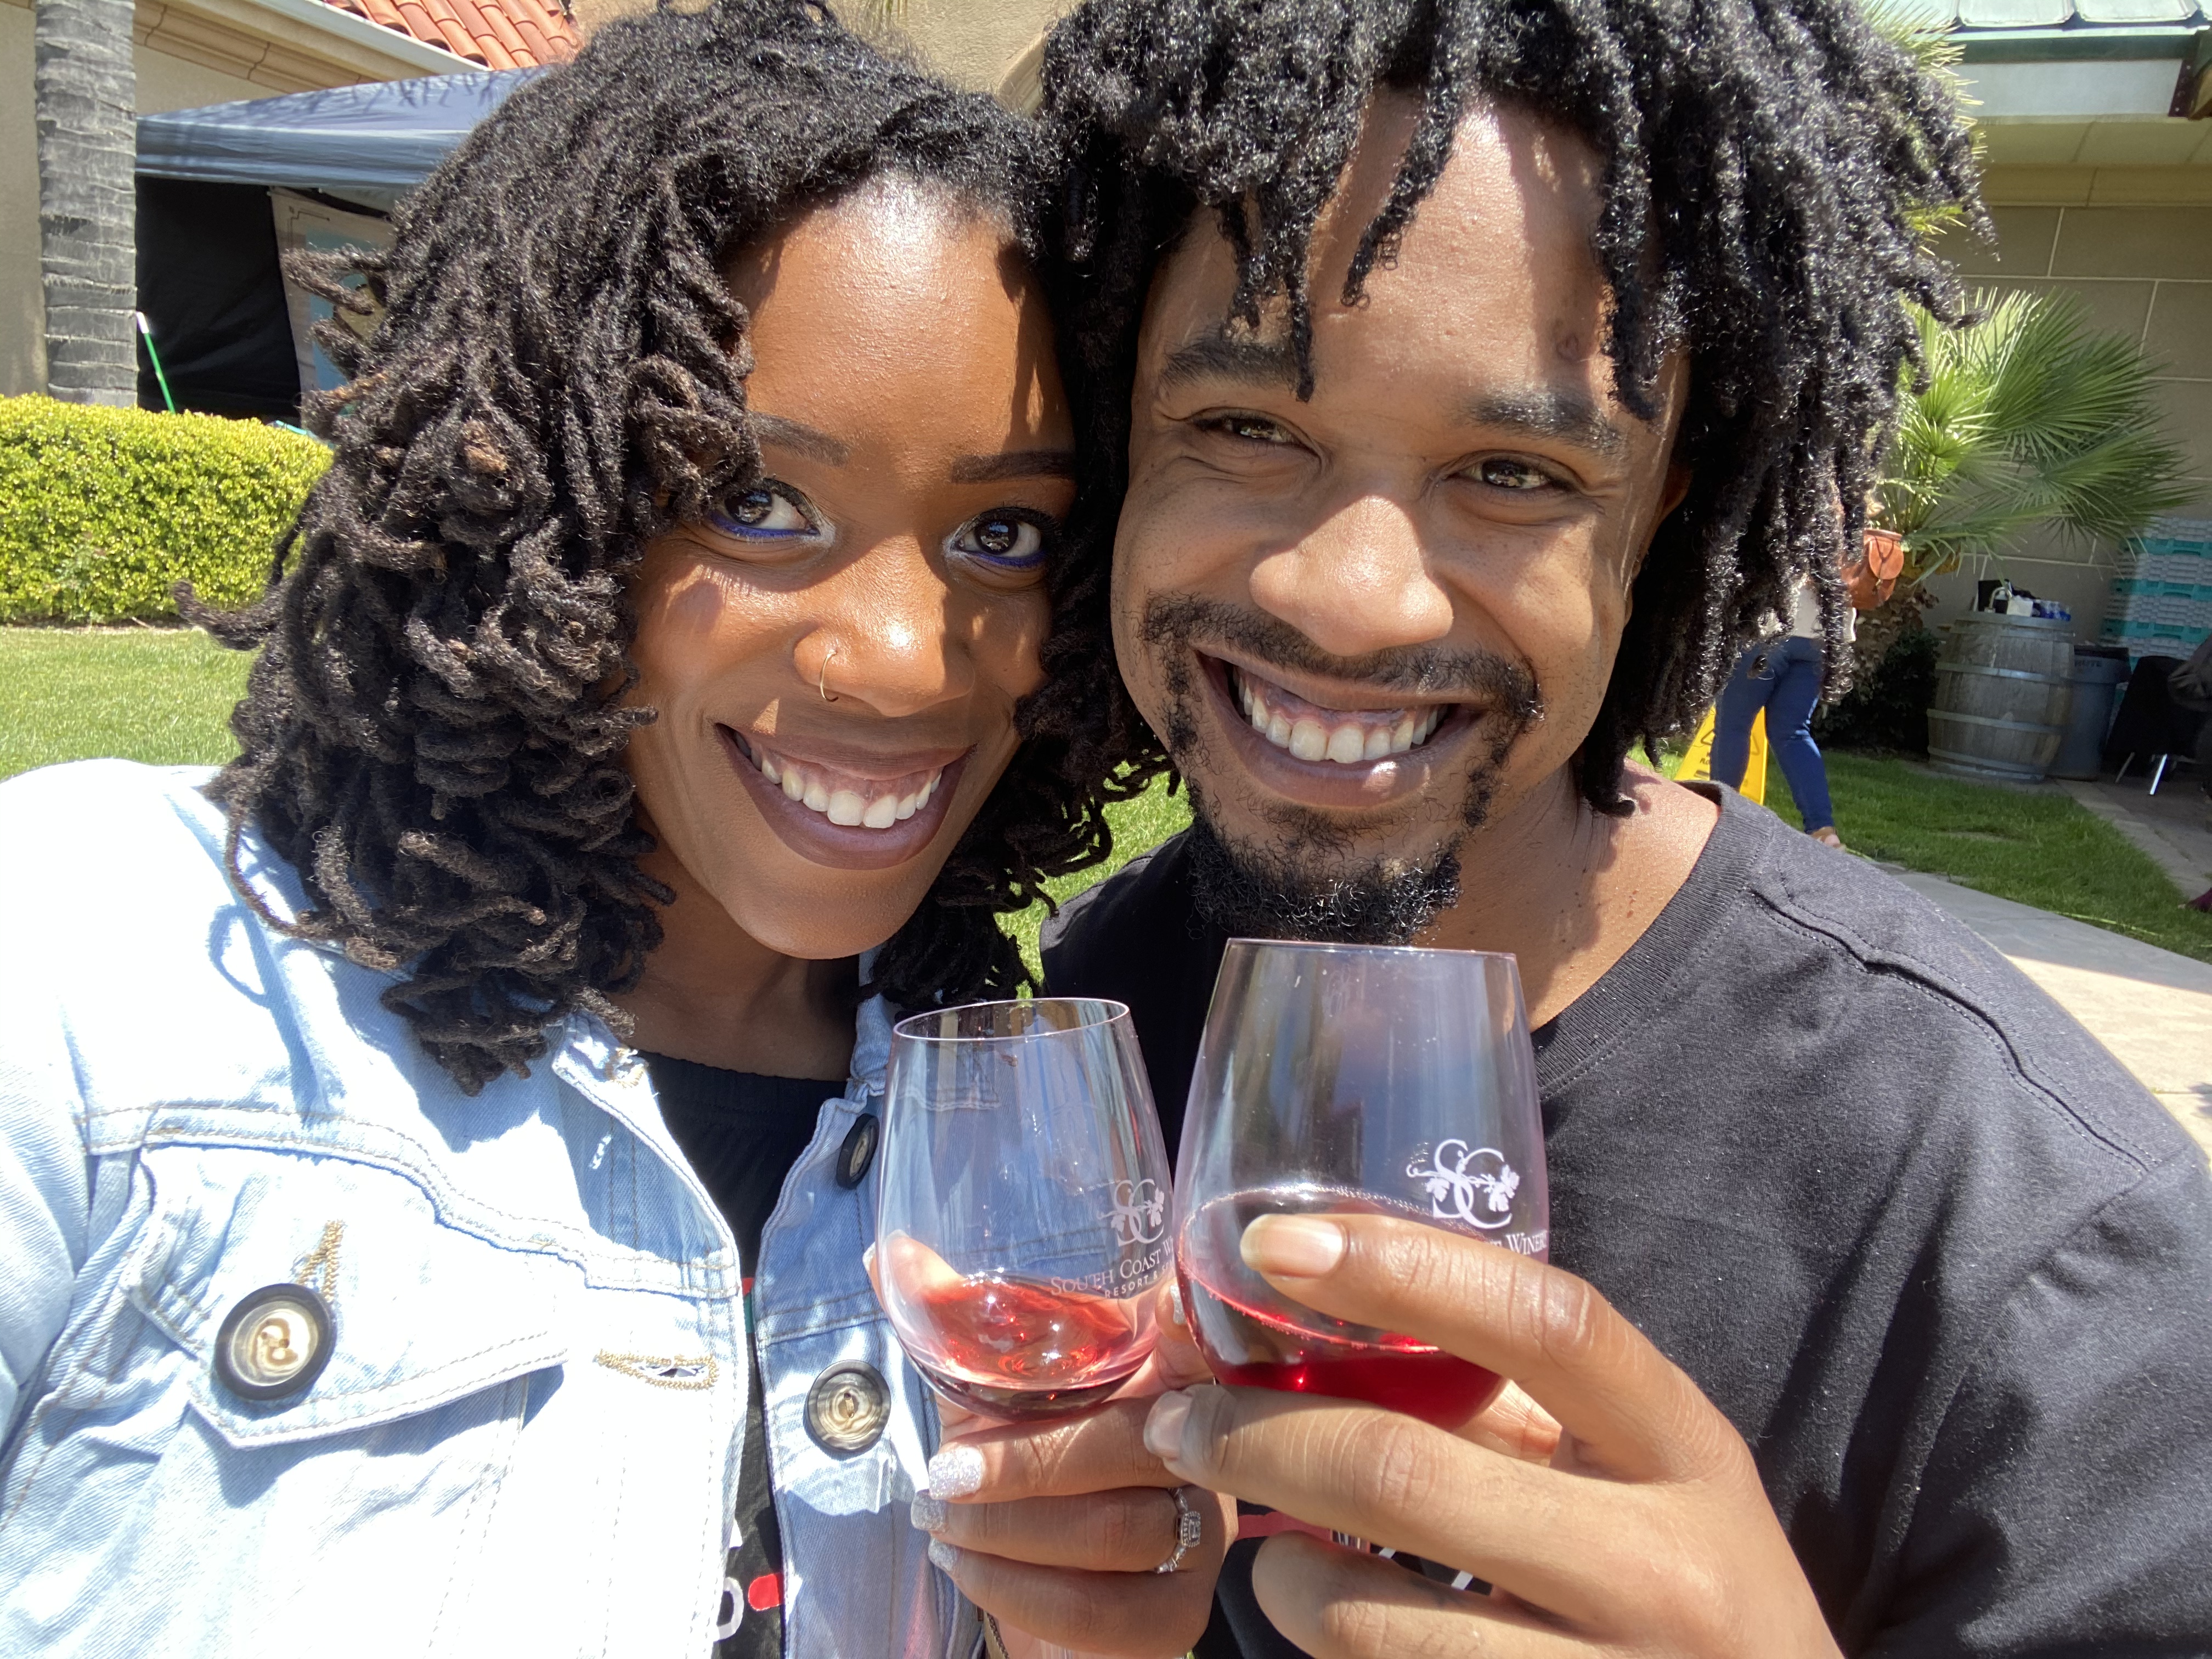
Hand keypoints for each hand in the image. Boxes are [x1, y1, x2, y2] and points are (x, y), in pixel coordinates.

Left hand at [913, 1280, 1233, 1657]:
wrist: (1031, 1593)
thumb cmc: (1015, 1478)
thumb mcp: (982, 1400)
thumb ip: (952, 1329)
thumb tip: (890, 1256)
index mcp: (1162, 1377)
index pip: (1194, 1337)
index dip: (1184, 1323)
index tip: (1162, 1307)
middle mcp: (1201, 1449)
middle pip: (1140, 1441)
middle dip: (1029, 1460)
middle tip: (946, 1471)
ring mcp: (1201, 1533)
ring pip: (1119, 1528)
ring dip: (1008, 1529)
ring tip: (940, 1521)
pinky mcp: (1176, 1615)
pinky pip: (1106, 1610)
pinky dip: (1020, 1591)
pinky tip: (967, 1569)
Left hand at [1138, 1213, 1841, 1658]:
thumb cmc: (1688, 1592)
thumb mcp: (1648, 1481)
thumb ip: (1521, 1408)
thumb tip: (1328, 1316)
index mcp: (1687, 1453)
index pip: (1545, 1322)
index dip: (1404, 1268)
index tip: (1275, 1242)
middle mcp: (1662, 1571)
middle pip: (1408, 1471)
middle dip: (1256, 1434)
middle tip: (1182, 1417)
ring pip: (1367, 1617)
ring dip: (1280, 1573)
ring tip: (1269, 1545)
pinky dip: (1317, 1643)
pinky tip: (1317, 1617)